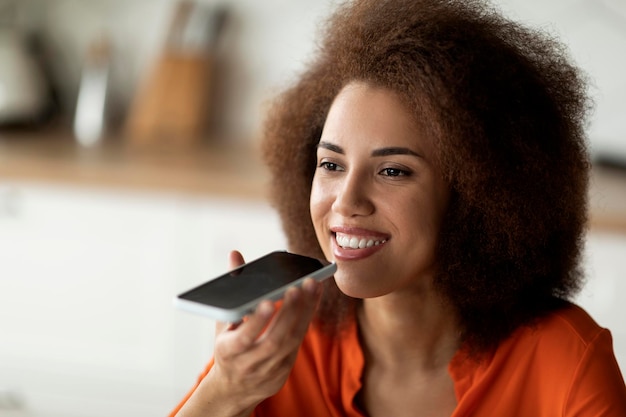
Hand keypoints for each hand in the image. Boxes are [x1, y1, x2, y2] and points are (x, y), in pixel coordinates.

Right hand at [177, 250, 321, 416]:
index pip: (243, 338)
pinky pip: (298, 343)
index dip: (255, 321)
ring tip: (311, 285)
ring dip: (303, 312)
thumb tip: (235, 254)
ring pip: (290, 341)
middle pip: (273, 339)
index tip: (266, 302)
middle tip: (299, 286)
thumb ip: (231, 288)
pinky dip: (306, 319)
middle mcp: (248, 364)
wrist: (232, 390)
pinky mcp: (283, 372)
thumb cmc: (227, 346)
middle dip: (288, 312)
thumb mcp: (223, 322)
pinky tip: (313, 298)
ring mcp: (268, 371)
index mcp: (228, 351)